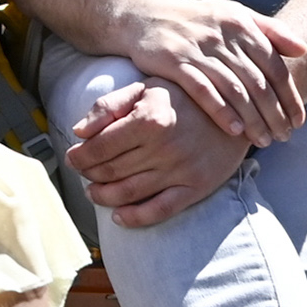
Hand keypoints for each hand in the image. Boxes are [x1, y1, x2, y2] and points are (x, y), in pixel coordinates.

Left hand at [65, 79, 252, 226]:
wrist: (235, 110)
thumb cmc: (183, 97)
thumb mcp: (145, 88)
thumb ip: (109, 105)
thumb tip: (78, 130)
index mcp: (149, 119)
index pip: (100, 147)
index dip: (79, 156)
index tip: (71, 156)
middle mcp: (164, 148)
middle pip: (111, 171)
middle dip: (89, 175)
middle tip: (83, 173)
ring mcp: (181, 170)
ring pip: (129, 193)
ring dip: (105, 197)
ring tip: (95, 192)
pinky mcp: (196, 188)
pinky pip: (160, 210)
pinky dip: (135, 218)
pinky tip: (119, 217)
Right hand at [111, 0, 306, 145]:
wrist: (148, 14)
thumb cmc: (200, 21)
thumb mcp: (235, 15)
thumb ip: (270, 30)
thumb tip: (304, 49)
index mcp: (241, 25)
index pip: (275, 67)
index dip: (289, 97)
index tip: (298, 121)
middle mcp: (222, 36)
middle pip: (257, 82)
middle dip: (274, 114)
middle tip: (284, 137)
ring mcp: (197, 49)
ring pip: (233, 90)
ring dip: (252, 119)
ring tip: (263, 140)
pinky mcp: (173, 61)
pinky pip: (202, 90)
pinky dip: (220, 111)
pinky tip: (234, 130)